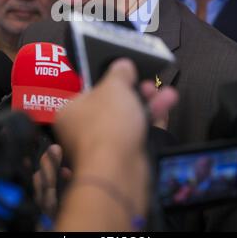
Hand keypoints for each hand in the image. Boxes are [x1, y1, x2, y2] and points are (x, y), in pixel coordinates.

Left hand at [55, 58, 177, 167]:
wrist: (117, 171)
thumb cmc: (106, 126)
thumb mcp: (114, 86)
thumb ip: (119, 72)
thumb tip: (123, 66)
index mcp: (71, 112)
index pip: (90, 92)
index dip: (110, 82)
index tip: (126, 75)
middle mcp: (82, 131)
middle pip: (112, 106)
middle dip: (134, 93)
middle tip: (148, 84)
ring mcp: (102, 147)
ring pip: (127, 121)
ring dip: (146, 105)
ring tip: (165, 94)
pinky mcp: (120, 160)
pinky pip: (136, 136)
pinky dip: (150, 122)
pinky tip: (165, 109)